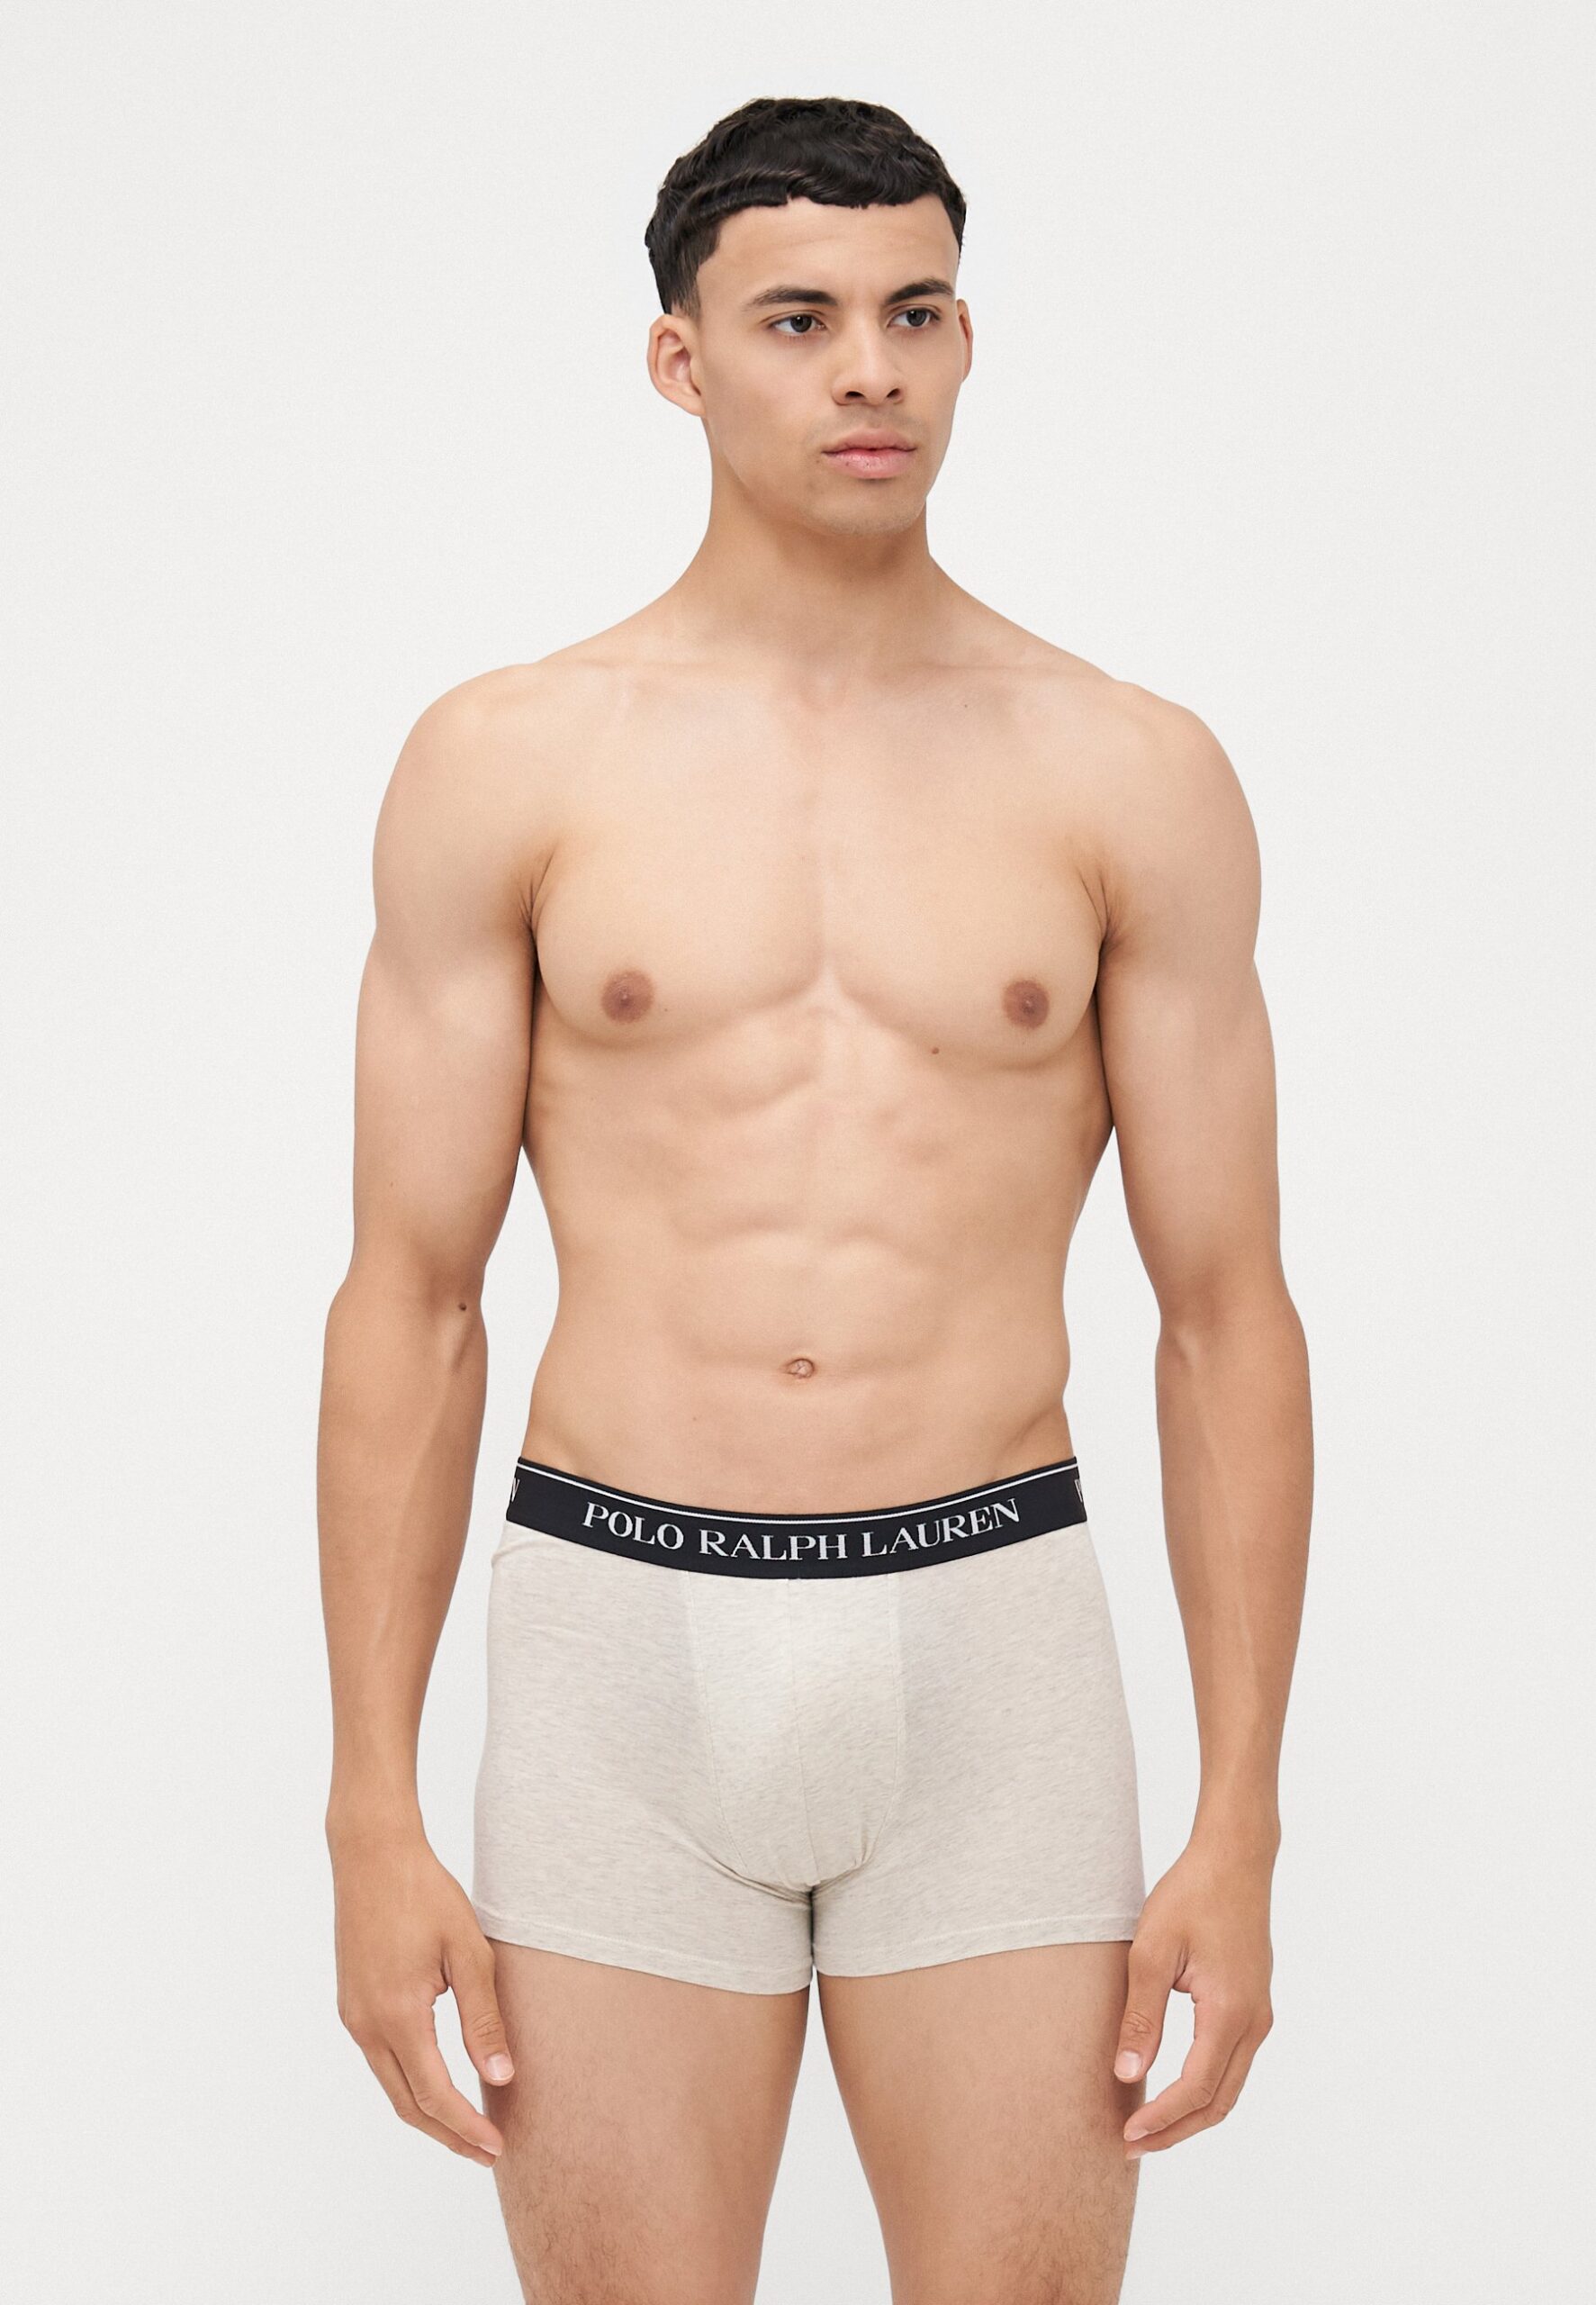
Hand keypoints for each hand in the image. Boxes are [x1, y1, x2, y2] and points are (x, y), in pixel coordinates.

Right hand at [330, 1823, 514, 2165]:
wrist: (372, 1853)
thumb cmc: (426, 1893)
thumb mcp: (468, 1951)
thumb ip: (483, 2019)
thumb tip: (501, 2078)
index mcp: (398, 2016)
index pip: (434, 2095)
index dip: (466, 2127)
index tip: (496, 2147)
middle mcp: (367, 2025)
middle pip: (407, 2104)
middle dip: (447, 2135)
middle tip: (486, 2152)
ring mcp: (353, 2016)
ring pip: (391, 2085)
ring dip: (427, 2111)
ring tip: (467, 2126)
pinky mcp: (351, 2003)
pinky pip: (381, 2059)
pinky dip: (410, 2082)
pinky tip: (436, 2081)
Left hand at [1112, 1833, 1274, 2159]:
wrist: (1235, 1859)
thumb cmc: (1190, 1896)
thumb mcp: (1152, 1951)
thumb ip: (1140, 2016)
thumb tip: (1127, 2075)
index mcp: (1230, 2012)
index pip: (1195, 2088)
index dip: (1161, 2118)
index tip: (1127, 2134)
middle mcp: (1253, 2022)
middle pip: (1218, 2102)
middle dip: (1176, 2131)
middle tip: (1131, 2145)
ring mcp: (1259, 2016)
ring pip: (1228, 2087)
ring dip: (1190, 2114)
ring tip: (1148, 2128)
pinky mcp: (1254, 2005)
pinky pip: (1232, 2064)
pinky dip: (1203, 2089)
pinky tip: (1172, 2090)